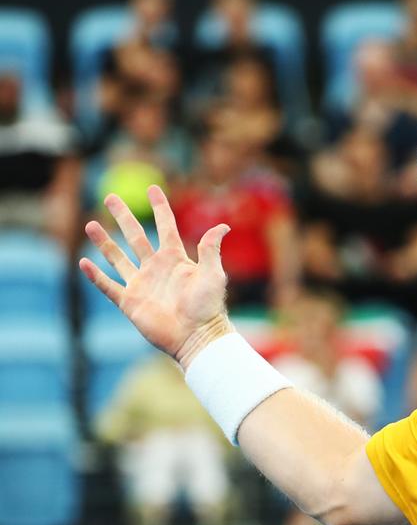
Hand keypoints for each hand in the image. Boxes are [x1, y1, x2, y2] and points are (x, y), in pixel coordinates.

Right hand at [80, 185, 233, 370]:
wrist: (196, 336)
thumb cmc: (208, 306)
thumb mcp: (213, 274)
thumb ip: (211, 249)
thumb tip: (223, 226)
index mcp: (176, 258)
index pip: (165, 226)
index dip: (160, 207)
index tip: (153, 188)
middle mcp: (156, 268)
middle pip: (136, 236)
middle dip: (123, 217)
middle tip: (110, 197)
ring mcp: (141, 284)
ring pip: (117, 257)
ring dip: (104, 241)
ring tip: (90, 224)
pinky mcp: (129, 302)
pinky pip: (108, 285)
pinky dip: (95, 275)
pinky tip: (83, 262)